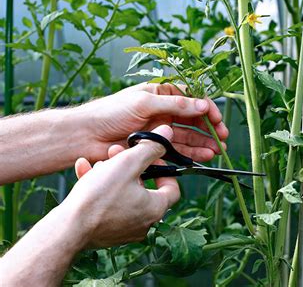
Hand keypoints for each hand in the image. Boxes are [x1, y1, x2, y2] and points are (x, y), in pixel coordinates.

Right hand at [62, 125, 178, 247]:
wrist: (67, 229)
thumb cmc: (99, 197)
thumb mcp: (127, 163)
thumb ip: (150, 147)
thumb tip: (168, 133)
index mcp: (155, 209)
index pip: (172, 188)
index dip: (164, 169)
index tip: (150, 158)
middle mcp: (144, 223)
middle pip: (144, 188)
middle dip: (129, 167)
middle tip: (117, 154)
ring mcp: (124, 230)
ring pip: (123, 195)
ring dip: (112, 175)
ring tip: (98, 163)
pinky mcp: (106, 233)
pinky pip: (108, 206)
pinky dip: (99, 189)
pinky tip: (84, 171)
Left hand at [78, 83, 227, 162]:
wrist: (85, 136)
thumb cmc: (110, 112)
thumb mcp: (145, 103)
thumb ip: (175, 104)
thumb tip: (202, 104)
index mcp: (160, 94)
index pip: (191, 99)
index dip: (206, 108)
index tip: (217, 119)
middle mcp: (163, 111)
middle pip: (193, 119)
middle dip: (209, 128)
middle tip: (222, 138)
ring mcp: (160, 130)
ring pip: (188, 136)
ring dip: (202, 143)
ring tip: (216, 151)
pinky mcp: (154, 148)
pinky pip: (177, 150)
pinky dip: (191, 154)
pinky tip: (203, 157)